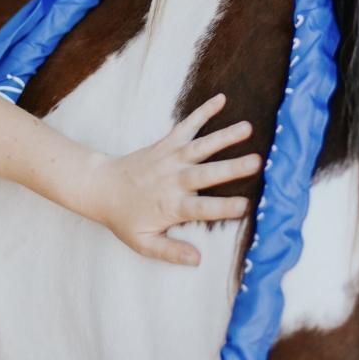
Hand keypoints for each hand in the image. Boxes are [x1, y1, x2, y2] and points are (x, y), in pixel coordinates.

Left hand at [87, 94, 260, 265]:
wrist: (101, 187)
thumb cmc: (125, 218)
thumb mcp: (143, 242)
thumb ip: (170, 251)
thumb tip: (198, 260)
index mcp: (171, 206)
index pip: (201, 208)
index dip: (223, 207)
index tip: (245, 206)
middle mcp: (173, 180)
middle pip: (206, 174)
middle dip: (232, 168)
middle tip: (258, 161)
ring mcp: (170, 159)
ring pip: (200, 147)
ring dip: (224, 137)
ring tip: (247, 128)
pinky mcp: (165, 144)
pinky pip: (186, 126)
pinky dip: (202, 112)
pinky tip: (221, 99)